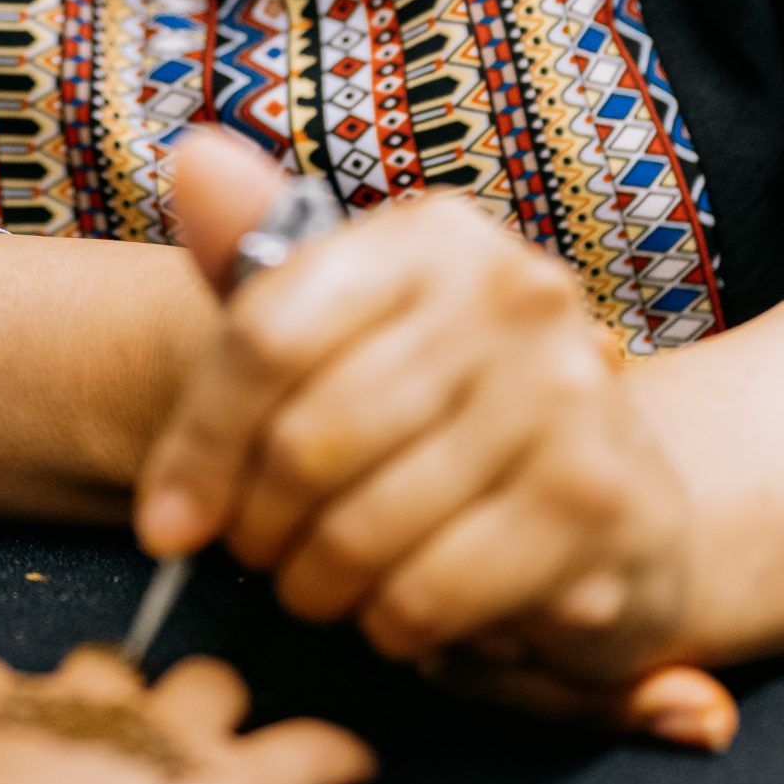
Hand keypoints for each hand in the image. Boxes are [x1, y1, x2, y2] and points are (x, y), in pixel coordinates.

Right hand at [0, 642, 375, 783]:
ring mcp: (163, 742)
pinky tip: (364, 756)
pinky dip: (335, 758)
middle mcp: (76, 703)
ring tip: (224, 700)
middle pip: (97, 664)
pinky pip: (303, 760)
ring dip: (211, 699)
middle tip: (112, 692)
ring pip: (199, 689)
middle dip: (106, 677)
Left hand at [134, 132, 736, 750]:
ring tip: (321, 585)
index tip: (166, 521)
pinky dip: (392, 625)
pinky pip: (430, 592)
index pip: (266, 336)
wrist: (617, 505)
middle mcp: (514, 294)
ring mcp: (568, 395)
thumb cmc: (451, 412)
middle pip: (308, 439)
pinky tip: (400, 614)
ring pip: (362, 528)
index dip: (198, 444)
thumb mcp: (351, 327)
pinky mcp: (596, 504)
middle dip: (258, 526)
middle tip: (262, 557)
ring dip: (318, 585)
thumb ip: (259, 259)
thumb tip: (192, 158)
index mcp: (436, 237)